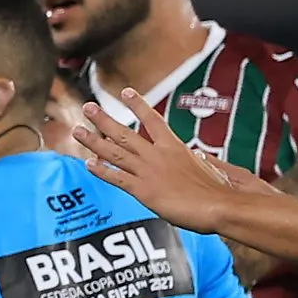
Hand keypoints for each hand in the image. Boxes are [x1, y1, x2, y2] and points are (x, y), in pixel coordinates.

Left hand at [75, 98, 235, 230]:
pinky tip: (88, 163)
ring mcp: (148, 172)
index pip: (153, 119)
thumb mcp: (210, 168)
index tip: (126, 92)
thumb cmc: (219, 191)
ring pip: (114, 152)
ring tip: (78, 130)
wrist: (219, 205)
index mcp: (175, 147)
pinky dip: (101, 170)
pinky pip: (116, 178)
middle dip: (104, 120)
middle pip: (125, 133)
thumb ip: (199, 160)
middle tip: (87, 108)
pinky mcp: (143, 191)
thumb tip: (197, 156)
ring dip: (94, 141)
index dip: (138, 105)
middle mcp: (158, 155)